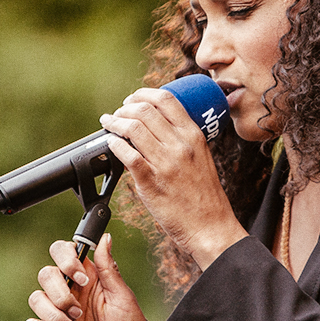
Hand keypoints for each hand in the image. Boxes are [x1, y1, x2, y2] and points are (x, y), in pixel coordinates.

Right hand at [24, 234, 151, 320]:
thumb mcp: (122, 297)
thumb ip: (109, 268)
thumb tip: (105, 237)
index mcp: (85, 276)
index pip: (62, 252)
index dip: (65, 259)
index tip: (81, 277)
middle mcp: (68, 290)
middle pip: (46, 274)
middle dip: (60, 292)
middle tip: (80, 311)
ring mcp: (57, 312)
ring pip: (36, 298)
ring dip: (54, 313)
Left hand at [100, 88, 247, 269]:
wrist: (210, 227)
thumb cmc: (205, 196)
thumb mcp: (201, 158)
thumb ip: (182, 141)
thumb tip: (154, 130)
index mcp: (194, 135)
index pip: (166, 99)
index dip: (143, 94)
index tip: (132, 99)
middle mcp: (180, 145)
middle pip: (145, 110)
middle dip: (124, 108)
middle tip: (116, 113)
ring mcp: (166, 163)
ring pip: (133, 128)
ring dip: (115, 122)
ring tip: (108, 124)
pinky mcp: (152, 182)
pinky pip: (128, 155)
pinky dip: (115, 144)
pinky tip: (110, 143)